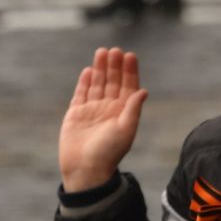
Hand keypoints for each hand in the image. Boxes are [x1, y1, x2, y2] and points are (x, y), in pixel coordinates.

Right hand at [58, 47, 146, 192]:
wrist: (85, 170)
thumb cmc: (109, 153)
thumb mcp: (125, 130)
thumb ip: (133, 109)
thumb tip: (144, 90)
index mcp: (123, 113)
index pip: (128, 87)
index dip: (130, 71)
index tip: (130, 55)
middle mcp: (109, 109)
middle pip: (113, 82)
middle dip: (114, 66)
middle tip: (115, 50)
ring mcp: (92, 111)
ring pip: (97, 84)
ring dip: (100, 69)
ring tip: (102, 52)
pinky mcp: (76, 114)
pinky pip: (81, 94)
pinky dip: (85, 82)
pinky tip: (88, 70)